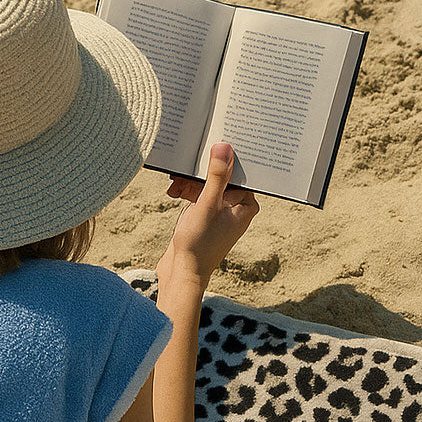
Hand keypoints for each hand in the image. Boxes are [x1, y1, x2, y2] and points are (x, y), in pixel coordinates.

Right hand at [157, 143, 258, 286]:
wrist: (182, 273)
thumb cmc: (199, 244)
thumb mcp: (207, 204)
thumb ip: (217, 176)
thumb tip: (225, 148)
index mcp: (246, 205)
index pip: (238, 172)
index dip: (221, 161)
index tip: (206, 151)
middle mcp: (236, 208)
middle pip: (220, 177)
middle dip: (199, 175)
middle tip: (182, 175)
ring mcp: (220, 213)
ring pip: (206, 185)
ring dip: (190, 183)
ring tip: (175, 187)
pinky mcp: (205, 217)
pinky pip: (199, 195)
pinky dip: (187, 192)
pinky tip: (175, 192)